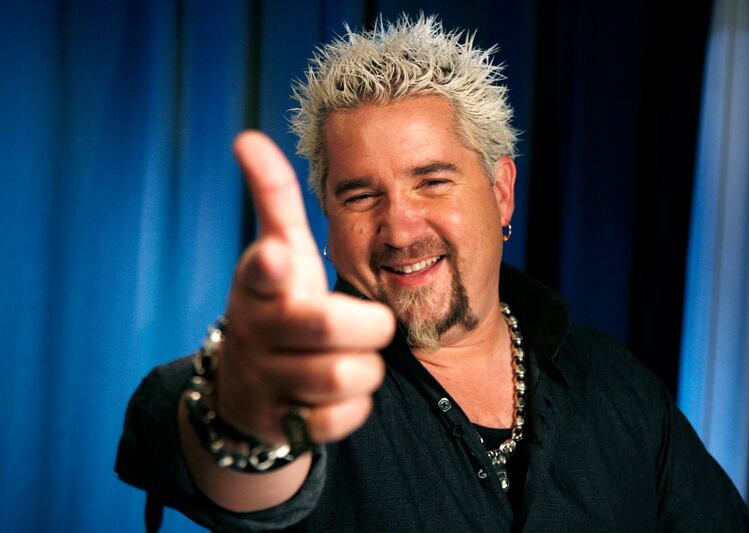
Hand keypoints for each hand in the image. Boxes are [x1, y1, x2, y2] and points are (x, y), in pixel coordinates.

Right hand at [217, 131, 394, 445]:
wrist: (247, 389)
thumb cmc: (279, 306)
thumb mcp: (276, 254)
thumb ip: (273, 199)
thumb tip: (248, 138)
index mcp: (257, 285)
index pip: (259, 272)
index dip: (271, 267)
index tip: (279, 258)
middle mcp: (255, 331)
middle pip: (327, 326)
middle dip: (366, 324)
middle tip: (369, 325)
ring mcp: (265, 380)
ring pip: (345, 376)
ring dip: (364, 367)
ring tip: (349, 358)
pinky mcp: (283, 424)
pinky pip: (343, 419)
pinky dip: (353, 408)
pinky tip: (337, 396)